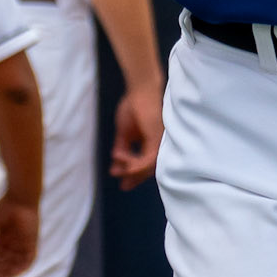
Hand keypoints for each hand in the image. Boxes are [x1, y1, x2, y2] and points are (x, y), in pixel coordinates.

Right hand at [0, 194, 38, 276]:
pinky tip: (16, 274)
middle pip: (7, 260)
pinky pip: (30, 258)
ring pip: (17, 261)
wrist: (20, 199)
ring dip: (10, 271)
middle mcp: (14, 241)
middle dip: (0, 271)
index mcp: (4, 237)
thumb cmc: (4, 207)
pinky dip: (23, 266)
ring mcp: (24, 242)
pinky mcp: (33, 242)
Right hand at [109, 73, 163, 188]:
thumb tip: (116, 162)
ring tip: (119, 171)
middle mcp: (159, 145)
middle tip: (123, 187)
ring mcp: (160, 142)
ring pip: (149, 166)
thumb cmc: (134, 106)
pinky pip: (149, 158)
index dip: (134, 174)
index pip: (145, 164)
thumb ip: (121, 147)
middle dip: (135, 178)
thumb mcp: (124, 131)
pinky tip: (125, 165)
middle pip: (149, 169)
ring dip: (133, 171)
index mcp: (152, 143)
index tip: (123, 183)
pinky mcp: (158, 138)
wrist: (140, 90)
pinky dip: (137, 164)